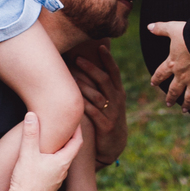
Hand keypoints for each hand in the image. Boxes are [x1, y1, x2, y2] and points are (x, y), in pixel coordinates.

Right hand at [3, 112, 83, 190]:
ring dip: (60, 152)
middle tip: (65, 127)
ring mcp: (56, 182)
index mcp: (62, 162)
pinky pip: (54, 172)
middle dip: (68, 139)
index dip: (78, 130)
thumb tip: (31, 114)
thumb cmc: (26, 182)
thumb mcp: (27, 153)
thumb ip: (30, 133)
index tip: (76, 120)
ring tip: (54, 142)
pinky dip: (52, 162)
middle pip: (70, 152)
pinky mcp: (48, 189)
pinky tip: (42, 161)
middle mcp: (63, 172)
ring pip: (61, 163)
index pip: (77, 142)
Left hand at [69, 42, 128, 166]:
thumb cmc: (107, 117)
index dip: (108, 59)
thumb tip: (87, 65)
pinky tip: (74, 99)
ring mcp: (112, 113)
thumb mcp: (109, 101)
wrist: (114, 144)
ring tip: (71, 77)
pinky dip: (84, 105)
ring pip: (97, 95)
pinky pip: (93, 113)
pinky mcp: (105, 126)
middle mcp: (117, 100)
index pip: (114, 72)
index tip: (100, 46)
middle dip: (91, 68)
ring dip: (84, 86)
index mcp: (118, 92)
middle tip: (77, 58)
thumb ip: (101, 85)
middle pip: (104, 80)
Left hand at [148, 21, 189, 111]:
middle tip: (168, 103)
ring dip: (185, 104)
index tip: (153, 84)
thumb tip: (149, 27)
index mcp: (172, 63)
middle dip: (170, 97)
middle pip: (174, 90)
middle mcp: (181, 76)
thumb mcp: (173, 28)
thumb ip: (161, 28)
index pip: (160, 74)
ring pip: (188, 97)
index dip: (156, 79)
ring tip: (184, 109)